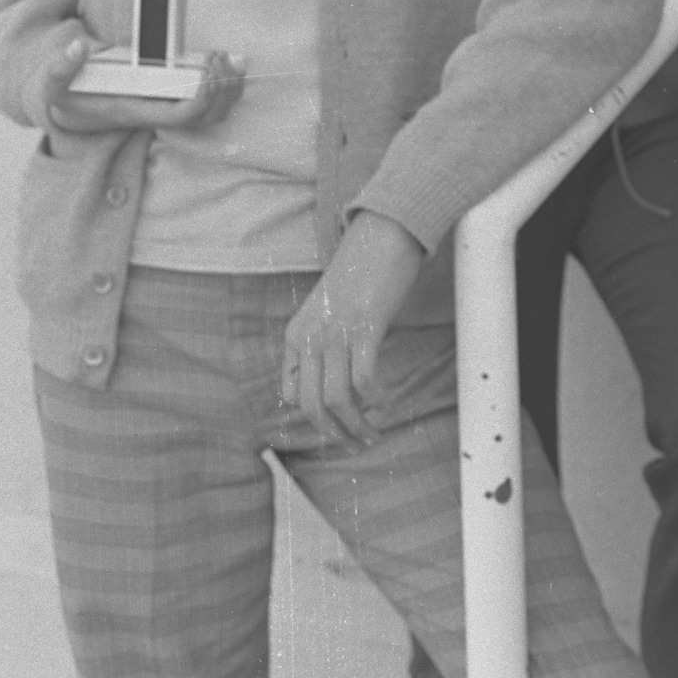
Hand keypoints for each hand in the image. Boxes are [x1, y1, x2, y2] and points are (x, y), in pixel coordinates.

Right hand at [41, 32, 243, 135]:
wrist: (66, 108)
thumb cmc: (63, 95)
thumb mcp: (52, 84)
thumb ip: (58, 68)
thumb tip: (78, 48)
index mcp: (133, 111)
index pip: (179, 115)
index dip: (202, 96)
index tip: (208, 67)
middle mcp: (154, 116)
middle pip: (204, 117)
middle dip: (221, 89)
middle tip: (220, 57)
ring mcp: (165, 111)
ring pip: (212, 114)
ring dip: (229, 88)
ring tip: (229, 59)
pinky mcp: (171, 102)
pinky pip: (210, 104)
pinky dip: (227, 86)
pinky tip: (233, 63)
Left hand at [279, 209, 426, 445]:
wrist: (383, 233)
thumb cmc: (361, 272)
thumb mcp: (328, 310)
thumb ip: (324, 342)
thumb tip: (339, 381)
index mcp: (296, 334)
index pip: (290, 394)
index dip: (313, 418)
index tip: (337, 428)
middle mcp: (310, 336)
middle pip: (311, 405)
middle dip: (334, 434)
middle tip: (356, 444)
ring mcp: (337, 331)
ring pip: (337, 398)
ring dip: (356, 425)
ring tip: (373, 434)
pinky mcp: (365, 326)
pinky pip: (364, 378)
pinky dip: (376, 399)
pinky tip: (387, 403)